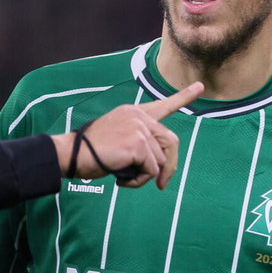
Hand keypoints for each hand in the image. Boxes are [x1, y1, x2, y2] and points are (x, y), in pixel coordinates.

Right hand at [53, 82, 203, 188]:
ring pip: (160, 161)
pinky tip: (121, 179)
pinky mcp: (138, 143)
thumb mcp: (118, 140)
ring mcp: (139, 128)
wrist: (71, 154)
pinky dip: (139, 181)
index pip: (163, 105)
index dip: (183, 97)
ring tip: (124, 177)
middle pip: (171, 142)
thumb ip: (139, 144)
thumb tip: (158, 168)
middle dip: (169, 167)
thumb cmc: (90, 153)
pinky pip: (152, 170)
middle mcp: (139, 116)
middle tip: (161, 185)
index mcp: (133, 113)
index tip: (200, 87)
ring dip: (145, 176)